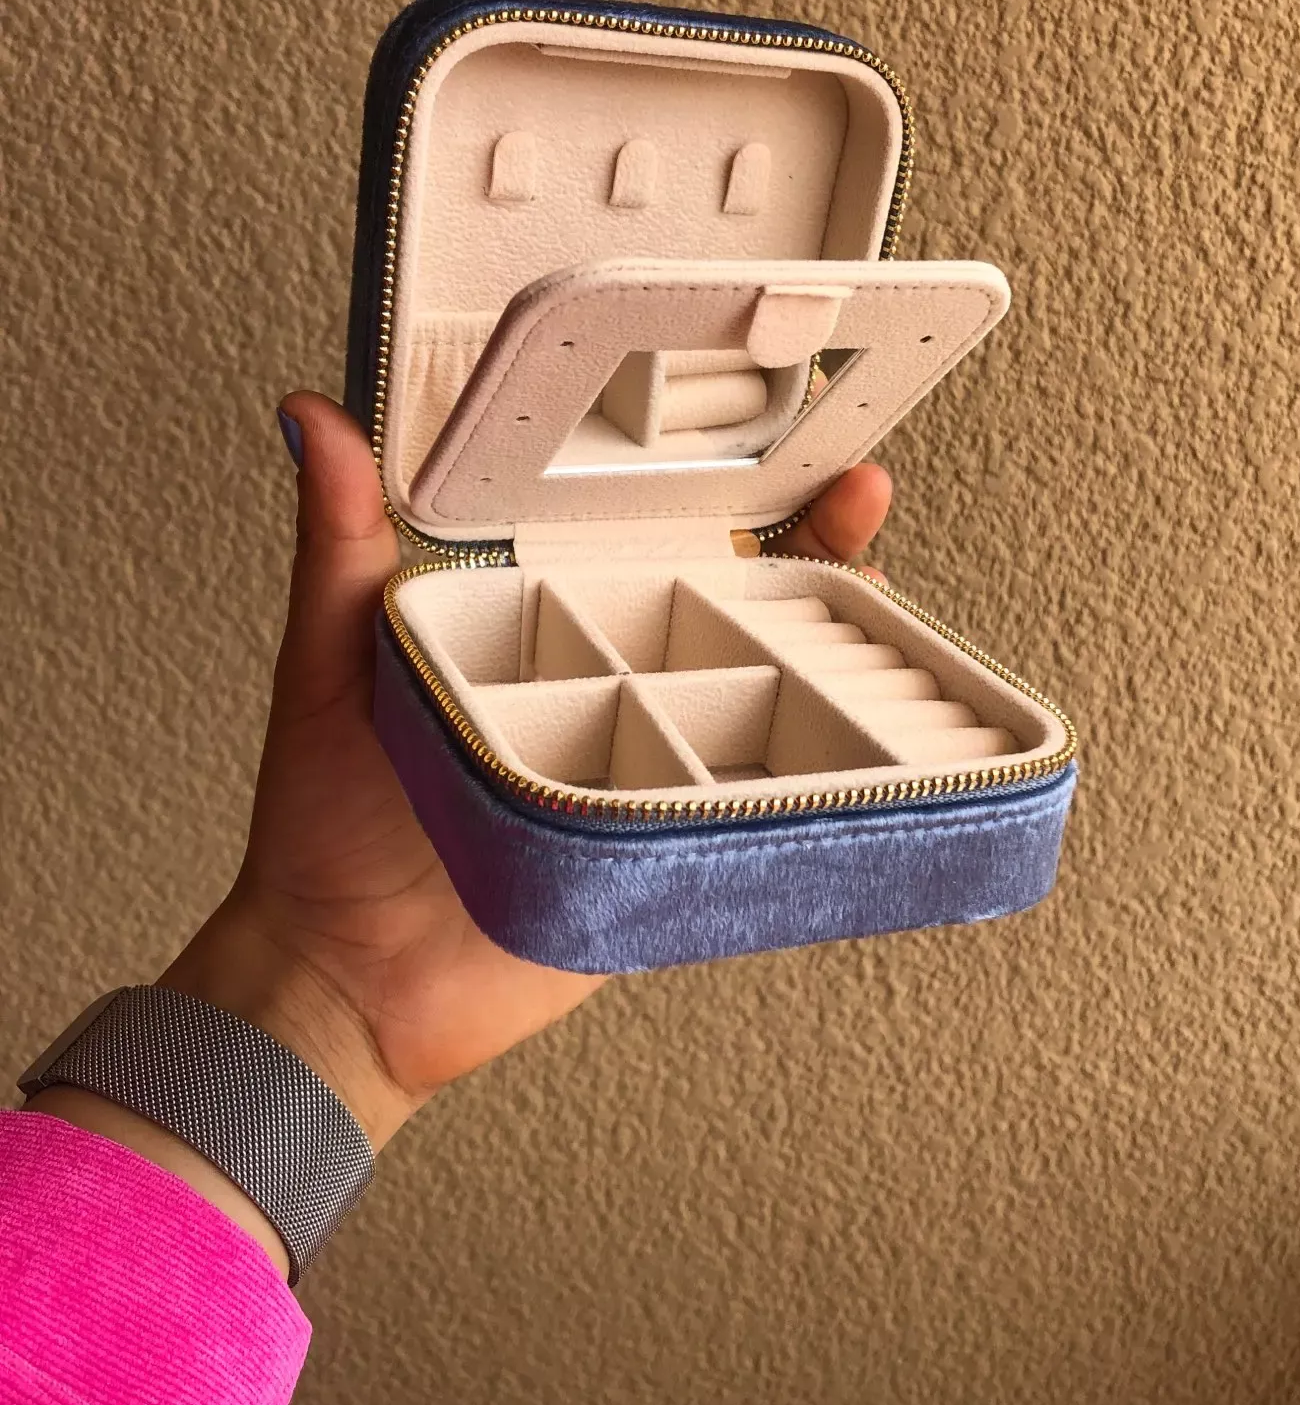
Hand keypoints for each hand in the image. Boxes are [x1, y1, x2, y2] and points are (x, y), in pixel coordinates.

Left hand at [160, 395, 892, 1154]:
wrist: (350, 989)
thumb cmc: (326, 828)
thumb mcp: (330, 662)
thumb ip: (340, 547)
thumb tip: (312, 415)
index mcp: (537, 631)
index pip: (642, 538)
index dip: (713, 487)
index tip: (773, 433)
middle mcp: (606, 691)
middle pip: (727, 608)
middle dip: (805, 554)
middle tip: (857, 498)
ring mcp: (649, 771)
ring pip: (761, 700)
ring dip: (831, 655)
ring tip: (882, 610)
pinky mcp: (671, 848)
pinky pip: (758, 806)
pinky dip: (821, 775)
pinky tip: (873, 742)